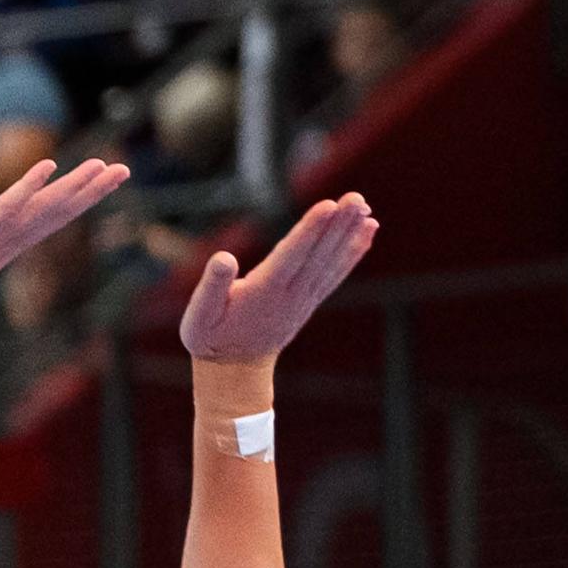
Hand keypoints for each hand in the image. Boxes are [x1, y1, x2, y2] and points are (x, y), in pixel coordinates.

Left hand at [0, 157, 131, 313]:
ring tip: (101, 166)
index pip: (56, 214)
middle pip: (61, 210)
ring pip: (45, 206)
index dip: (83, 196)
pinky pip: (8, 203)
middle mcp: (13, 236)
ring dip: (74, 185)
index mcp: (14, 240)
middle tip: (124, 169)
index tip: (108, 177)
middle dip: (93, 190)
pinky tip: (48, 165)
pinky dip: (28, 185)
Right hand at [179, 192, 378, 362]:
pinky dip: (354, 251)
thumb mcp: (199, 316)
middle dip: (337, 225)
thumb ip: (211, 286)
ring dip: (350, 233)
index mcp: (262, 294)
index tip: (328, 206)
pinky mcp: (309, 300)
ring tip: (364, 206)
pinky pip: (335, 273)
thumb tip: (223, 257)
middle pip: (317, 255)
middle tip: (356, 198)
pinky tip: (368, 230)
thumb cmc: (210, 337)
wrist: (234, 368)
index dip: (309, 231)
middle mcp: (289, 296)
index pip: (290, 257)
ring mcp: (303, 299)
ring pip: (330, 261)